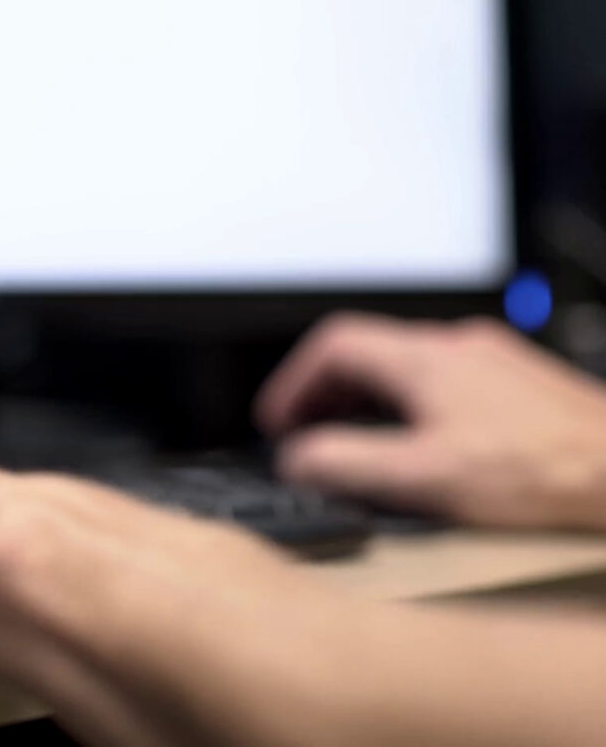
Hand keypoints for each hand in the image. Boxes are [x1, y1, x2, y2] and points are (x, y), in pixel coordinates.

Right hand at [256, 313, 605, 528]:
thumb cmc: (543, 475)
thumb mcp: (424, 480)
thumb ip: (348, 465)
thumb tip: (298, 459)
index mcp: (426, 360)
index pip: (334, 345)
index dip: (294, 381)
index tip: (280, 419)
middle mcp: (459, 347)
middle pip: (369, 351)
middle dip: (326, 391)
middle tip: (308, 431)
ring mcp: (493, 362)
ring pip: (407, 365)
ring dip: (368, 399)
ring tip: (356, 440)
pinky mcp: (519, 385)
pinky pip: (444, 380)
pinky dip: (411, 405)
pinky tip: (422, 444)